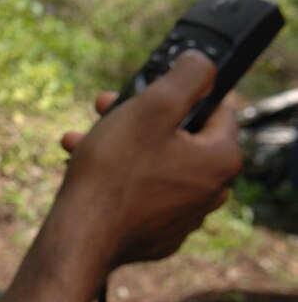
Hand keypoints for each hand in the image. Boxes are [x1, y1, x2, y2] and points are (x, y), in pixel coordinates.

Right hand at [56, 50, 240, 265]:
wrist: (80, 237)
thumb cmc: (112, 173)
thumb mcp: (151, 106)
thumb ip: (188, 75)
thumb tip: (202, 64)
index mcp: (220, 159)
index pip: (214, 108)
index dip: (175, 92)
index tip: (141, 93)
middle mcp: (210, 192)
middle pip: (179, 138)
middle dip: (138, 120)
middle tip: (104, 111)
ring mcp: (183, 218)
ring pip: (155, 166)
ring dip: (119, 148)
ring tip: (81, 141)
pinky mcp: (157, 235)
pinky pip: (141, 196)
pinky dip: (119, 180)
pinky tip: (87, 173)